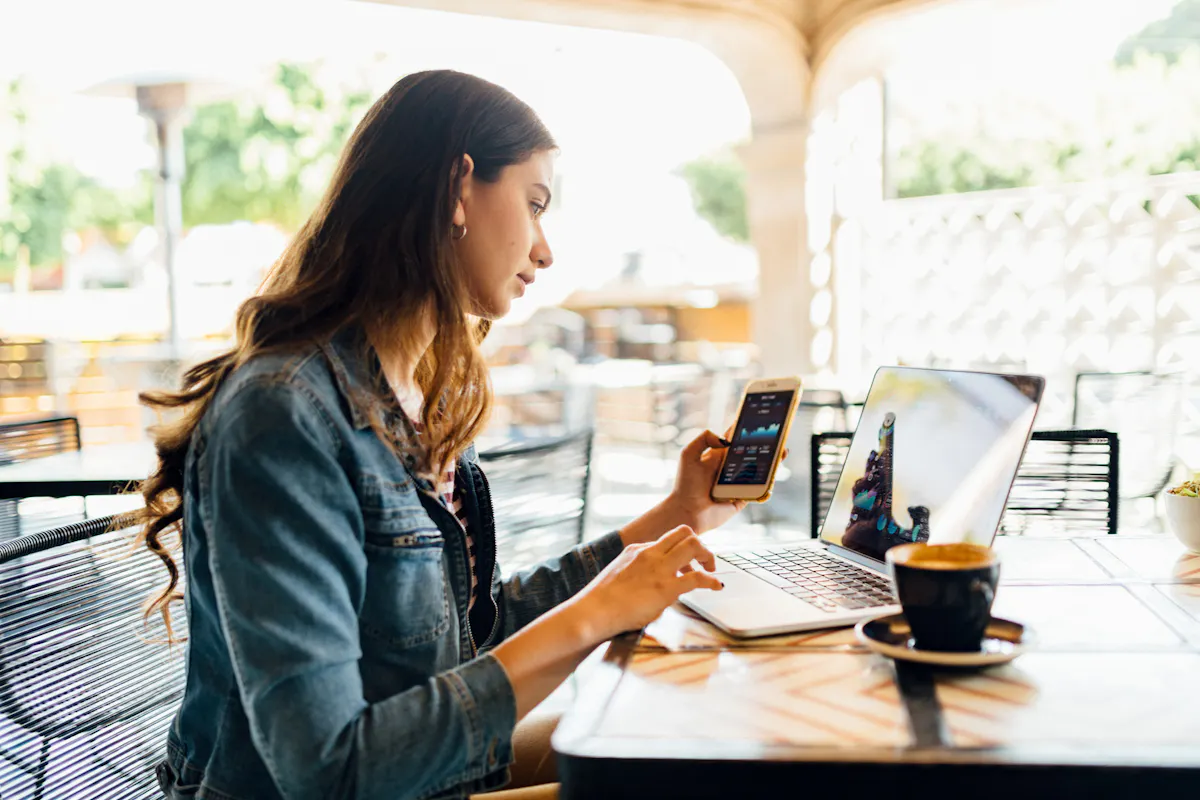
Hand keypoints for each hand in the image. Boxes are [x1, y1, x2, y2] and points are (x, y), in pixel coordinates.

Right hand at [574, 525, 721, 640]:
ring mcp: (659, 569)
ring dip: (708, 556)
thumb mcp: (619, 573)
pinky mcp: (666, 588)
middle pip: (685, 532)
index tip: (686, 562)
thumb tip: (647, 579)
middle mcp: (650, 553)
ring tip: (712, 570)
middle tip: (705, 561)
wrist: (594, 610)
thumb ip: (636, 570)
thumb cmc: (602, 599)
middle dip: (699, 544)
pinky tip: (715, 586)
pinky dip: (711, 580)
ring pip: (694, 545)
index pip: (667, 539)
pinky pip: (698, 578)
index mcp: (638, 549)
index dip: (681, 549)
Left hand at [618, 429, 787, 545]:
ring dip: (771, 462)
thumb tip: (726, 439)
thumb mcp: (688, 455)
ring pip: (759, 470)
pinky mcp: (743, 498)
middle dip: (765, 445)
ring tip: (781, 452)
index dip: (746, 429)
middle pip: (751, 453)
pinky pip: (759, 490)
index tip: (760, 418)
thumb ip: (703, 439)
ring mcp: (737, 483)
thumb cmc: (685, 484)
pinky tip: (773, 477)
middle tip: (778, 436)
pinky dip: (768, 485)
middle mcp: (729, 468)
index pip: (735, 439)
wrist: (687, 512)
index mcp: (718, 455)